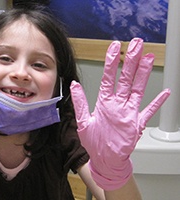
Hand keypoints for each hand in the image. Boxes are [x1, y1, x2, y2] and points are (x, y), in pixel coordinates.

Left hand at [70, 38, 169, 189]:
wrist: (105, 160)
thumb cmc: (94, 142)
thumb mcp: (82, 121)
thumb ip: (80, 102)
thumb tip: (73, 84)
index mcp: (104, 102)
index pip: (108, 78)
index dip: (111, 62)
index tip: (114, 47)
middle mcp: (117, 104)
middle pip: (125, 78)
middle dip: (130, 61)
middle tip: (136, 44)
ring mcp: (128, 112)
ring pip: (137, 89)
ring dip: (142, 74)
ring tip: (148, 58)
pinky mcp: (137, 124)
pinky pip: (149, 111)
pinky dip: (157, 103)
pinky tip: (164, 93)